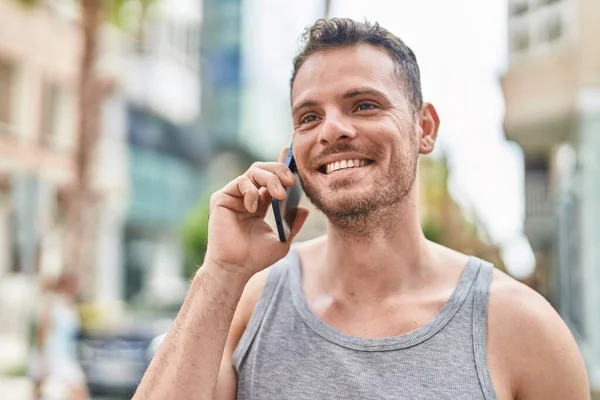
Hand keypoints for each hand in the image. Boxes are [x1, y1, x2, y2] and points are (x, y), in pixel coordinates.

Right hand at [203, 148, 308, 278]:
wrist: (236, 268)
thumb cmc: (255, 257)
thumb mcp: (282, 240)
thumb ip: (293, 224)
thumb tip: (305, 208)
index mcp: (260, 204)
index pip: (272, 179)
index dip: (282, 166)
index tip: (292, 156)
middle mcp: (246, 197)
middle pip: (263, 170)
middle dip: (279, 170)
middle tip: (291, 181)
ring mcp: (234, 196)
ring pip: (253, 171)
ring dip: (270, 178)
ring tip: (279, 194)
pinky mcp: (221, 198)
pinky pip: (240, 182)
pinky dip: (251, 191)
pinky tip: (254, 208)